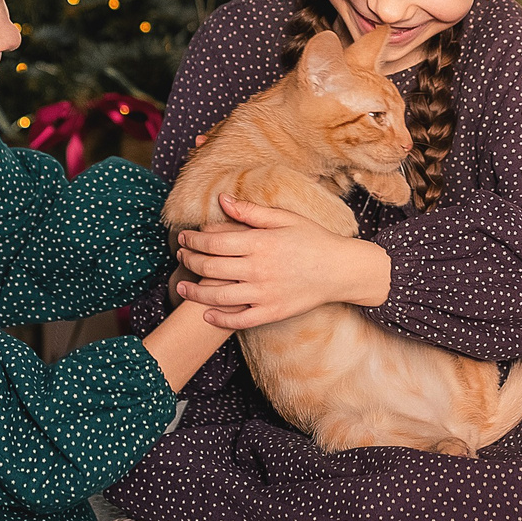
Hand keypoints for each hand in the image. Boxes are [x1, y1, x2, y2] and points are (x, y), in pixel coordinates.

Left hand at [171, 196, 391, 329]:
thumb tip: (221, 200)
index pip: (214, 242)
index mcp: (260, 242)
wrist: (341, 270)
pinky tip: (206, 315)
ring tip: (182, 287)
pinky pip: (240, 320)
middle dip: (189, 262)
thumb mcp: (284, 218)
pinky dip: (220, 319)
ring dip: (195, 293)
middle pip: (210, 267)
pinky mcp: (272, 312)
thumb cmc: (314, 239)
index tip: (184, 238)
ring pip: (218, 296)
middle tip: (180, 257)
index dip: (193, 240)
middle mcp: (259, 269)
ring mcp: (265, 294)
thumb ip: (251, 211)